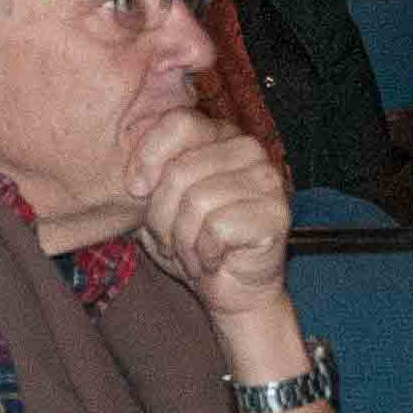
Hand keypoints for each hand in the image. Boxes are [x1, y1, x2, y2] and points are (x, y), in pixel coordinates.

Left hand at [129, 106, 290, 316]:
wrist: (233, 290)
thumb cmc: (195, 242)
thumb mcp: (160, 202)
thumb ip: (149, 176)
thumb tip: (136, 180)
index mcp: (221, 135)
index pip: (179, 122)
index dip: (148, 157)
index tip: (136, 190)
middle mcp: (248, 149)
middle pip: (180, 171)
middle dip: (161, 217)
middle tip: (169, 242)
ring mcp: (267, 179)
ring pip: (196, 202)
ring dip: (183, 241)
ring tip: (192, 255)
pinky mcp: (276, 213)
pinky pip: (217, 228)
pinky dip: (204, 254)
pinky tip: (214, 261)